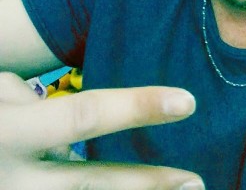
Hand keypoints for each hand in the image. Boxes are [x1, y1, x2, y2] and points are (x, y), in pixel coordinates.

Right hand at [0, 72, 204, 189]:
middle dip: (147, 185)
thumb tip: (103, 122)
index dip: (138, 107)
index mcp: (9, 128)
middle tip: (197, 181)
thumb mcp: (2, 94)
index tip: (187, 102)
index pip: (84, 115)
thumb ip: (49, 112)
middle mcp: (11, 176)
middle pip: (90, 184)